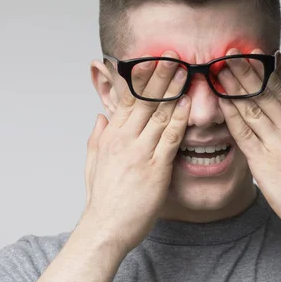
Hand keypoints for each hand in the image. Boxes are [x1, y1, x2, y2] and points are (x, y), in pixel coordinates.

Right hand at [83, 52, 190, 253]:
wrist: (106, 227)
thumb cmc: (102, 199)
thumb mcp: (92, 163)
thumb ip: (96, 137)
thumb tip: (99, 116)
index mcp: (110, 136)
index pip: (127, 99)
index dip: (140, 78)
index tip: (150, 59)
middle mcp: (124, 140)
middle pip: (145, 100)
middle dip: (159, 75)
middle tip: (172, 54)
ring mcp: (140, 153)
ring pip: (159, 115)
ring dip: (173, 90)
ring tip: (184, 70)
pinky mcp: (156, 168)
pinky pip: (170, 138)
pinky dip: (180, 119)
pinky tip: (188, 104)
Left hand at [218, 48, 280, 239]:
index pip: (280, 89)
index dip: (263, 70)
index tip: (250, 53)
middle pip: (263, 93)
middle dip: (244, 70)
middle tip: (228, 52)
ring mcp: (277, 143)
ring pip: (251, 107)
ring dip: (232, 86)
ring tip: (218, 69)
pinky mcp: (263, 161)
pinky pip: (243, 132)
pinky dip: (231, 114)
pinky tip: (220, 100)